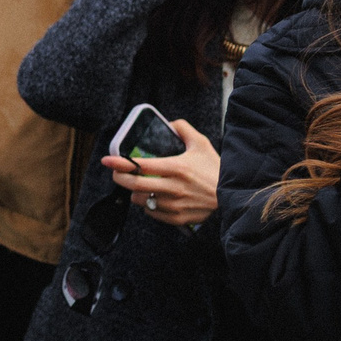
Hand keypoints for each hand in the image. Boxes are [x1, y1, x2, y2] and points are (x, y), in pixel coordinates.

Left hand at [101, 119, 219, 228]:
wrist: (233, 196)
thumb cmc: (216, 170)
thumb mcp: (202, 144)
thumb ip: (184, 130)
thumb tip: (169, 123)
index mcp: (177, 168)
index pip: (140, 165)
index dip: (120, 162)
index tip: (107, 160)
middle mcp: (173, 188)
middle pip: (134, 185)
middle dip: (120, 178)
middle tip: (118, 173)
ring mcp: (174, 205)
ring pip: (140, 200)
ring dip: (135, 192)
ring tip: (141, 185)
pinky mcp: (176, 218)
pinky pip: (151, 212)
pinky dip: (148, 205)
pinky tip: (154, 197)